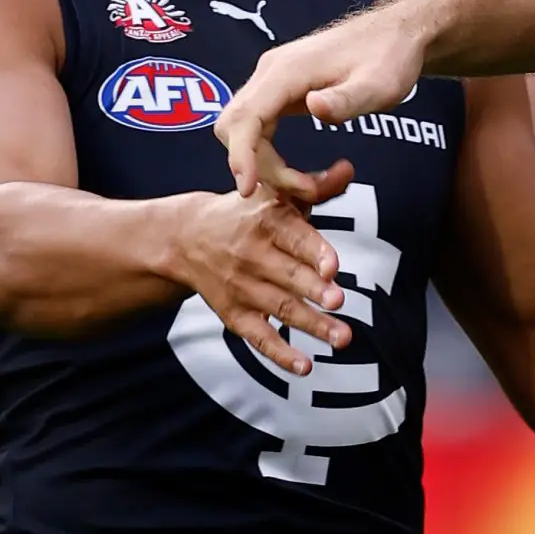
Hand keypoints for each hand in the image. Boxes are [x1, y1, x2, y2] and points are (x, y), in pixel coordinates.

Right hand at [172, 165, 356, 374]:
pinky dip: (280, 354)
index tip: (333, 267)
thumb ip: (317, 187)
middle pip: (289, 276)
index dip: (314, 251)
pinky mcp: (234, 314)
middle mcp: (253, 254)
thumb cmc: (246, 213)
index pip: (293, 237)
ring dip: (312, 325)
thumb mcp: (276, 193)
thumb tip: (349, 168)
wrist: (185, 237)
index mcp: (267, 220)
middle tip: (339, 301)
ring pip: (280, 308)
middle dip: (314, 290)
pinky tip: (305, 365)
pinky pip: (258, 337)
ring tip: (342, 337)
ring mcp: (242, 287)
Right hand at [216, 7, 427, 198]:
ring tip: (308, 184)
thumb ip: (346, 99)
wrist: (398, 34)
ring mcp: (273, 78)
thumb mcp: (378, 85)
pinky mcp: (280, 88)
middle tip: (304, 188)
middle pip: (236, 127)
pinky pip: (258, 126)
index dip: (240, 155)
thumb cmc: (391, 57)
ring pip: (244, 129)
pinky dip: (267, 153)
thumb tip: (312, 107)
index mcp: (287, 70)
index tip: (247, 188)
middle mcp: (271, 71)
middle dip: (257, 166)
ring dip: (264, 163)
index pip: (245, 116)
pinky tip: (295, 171)